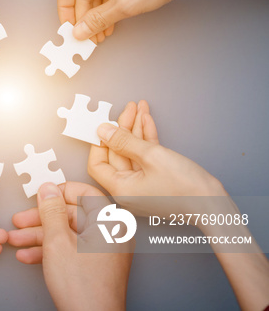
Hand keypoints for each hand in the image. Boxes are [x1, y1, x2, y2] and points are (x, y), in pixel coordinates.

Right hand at [8, 182, 132, 310]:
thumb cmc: (84, 287)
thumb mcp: (57, 241)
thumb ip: (51, 211)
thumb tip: (48, 189)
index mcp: (109, 222)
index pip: (85, 192)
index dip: (59, 192)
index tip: (40, 195)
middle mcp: (110, 234)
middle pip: (71, 214)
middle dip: (40, 219)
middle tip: (20, 220)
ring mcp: (103, 251)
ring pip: (67, 233)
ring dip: (38, 236)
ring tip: (16, 240)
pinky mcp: (94, 266)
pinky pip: (70, 249)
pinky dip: (49, 250)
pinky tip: (28, 255)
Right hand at [57, 0, 210, 42]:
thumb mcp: (125, 5)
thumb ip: (98, 20)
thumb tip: (79, 31)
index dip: (64, 10)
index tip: (69, 28)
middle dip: (84, 16)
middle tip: (89, 37)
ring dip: (97, 13)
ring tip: (102, 34)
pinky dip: (108, 5)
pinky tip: (113, 21)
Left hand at [89, 100, 225, 215]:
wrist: (214, 205)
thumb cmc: (185, 188)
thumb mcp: (151, 157)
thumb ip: (124, 141)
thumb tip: (103, 131)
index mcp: (120, 189)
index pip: (98, 163)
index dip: (100, 142)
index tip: (105, 124)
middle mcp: (128, 189)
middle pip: (117, 154)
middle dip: (123, 128)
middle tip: (129, 108)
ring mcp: (142, 185)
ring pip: (133, 152)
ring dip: (136, 130)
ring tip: (140, 107)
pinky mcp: (156, 179)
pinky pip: (146, 157)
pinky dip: (147, 140)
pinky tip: (147, 121)